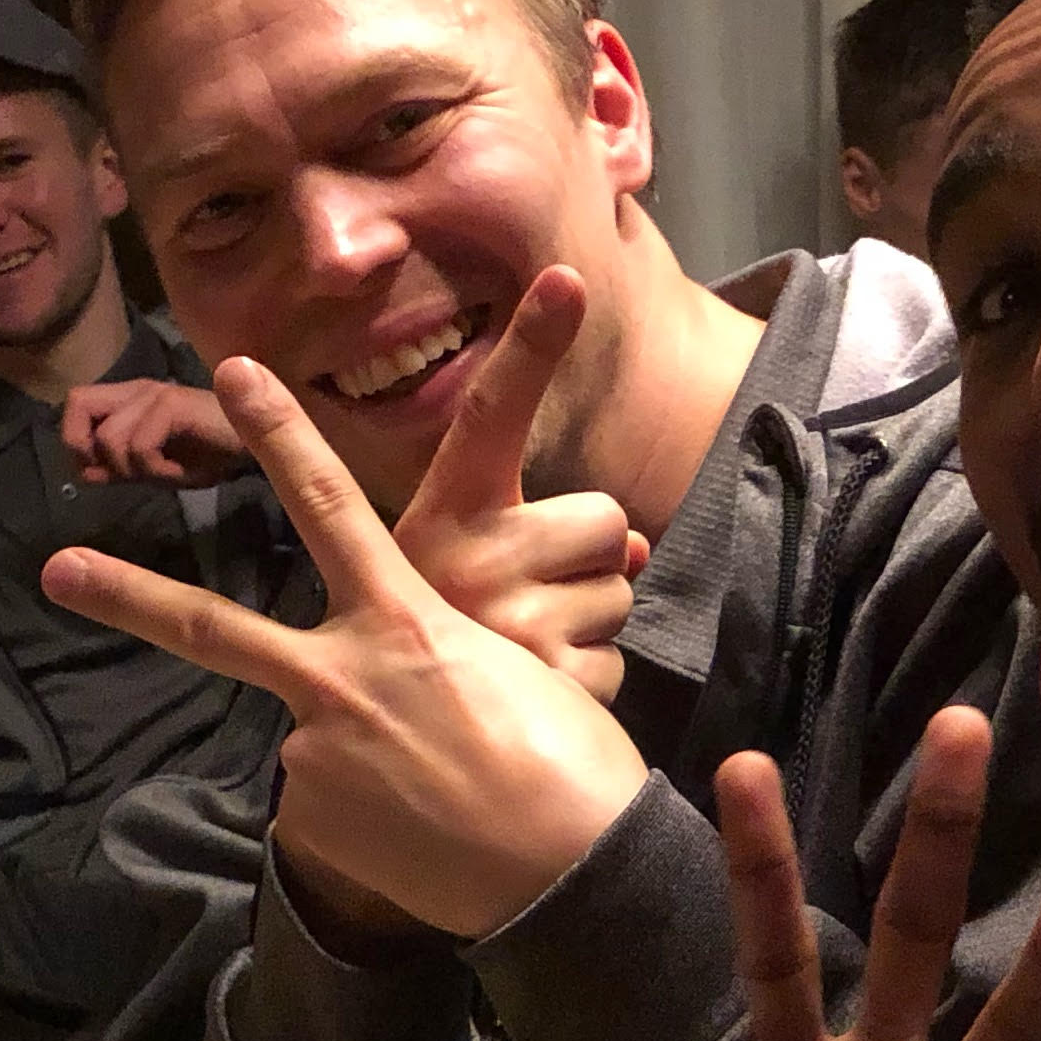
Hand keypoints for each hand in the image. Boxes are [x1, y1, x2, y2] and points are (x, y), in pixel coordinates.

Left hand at [39, 330, 652, 940]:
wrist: (569, 870)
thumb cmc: (572, 764)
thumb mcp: (519, 676)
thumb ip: (441, 666)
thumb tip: (408, 702)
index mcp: (405, 622)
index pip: (332, 508)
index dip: (282, 437)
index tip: (236, 376)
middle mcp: (343, 679)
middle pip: (213, 628)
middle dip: (128, 595)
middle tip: (54, 570)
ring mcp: (318, 753)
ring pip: (321, 737)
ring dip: (369, 765)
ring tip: (435, 801)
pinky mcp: (316, 821)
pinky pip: (335, 805)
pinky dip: (374, 816)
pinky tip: (427, 836)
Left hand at [63, 374, 245, 485]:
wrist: (263, 446)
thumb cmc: (212, 455)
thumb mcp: (156, 469)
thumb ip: (120, 468)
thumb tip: (84, 473)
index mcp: (129, 398)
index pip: (77, 405)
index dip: (77, 441)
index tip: (102, 472)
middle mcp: (138, 389)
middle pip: (77, 401)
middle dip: (85, 446)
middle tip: (119, 472)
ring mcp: (156, 394)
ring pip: (109, 437)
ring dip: (132, 470)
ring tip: (163, 475)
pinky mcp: (174, 406)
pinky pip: (141, 447)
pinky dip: (156, 472)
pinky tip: (179, 474)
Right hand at [387, 269, 645, 705]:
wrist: (407, 761)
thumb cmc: (444, 646)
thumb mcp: (463, 572)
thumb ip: (544, 536)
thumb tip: (633, 543)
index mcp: (440, 514)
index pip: (493, 416)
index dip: (532, 345)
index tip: (568, 279)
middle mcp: (467, 557)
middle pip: (603, 519)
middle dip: (587, 559)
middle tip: (523, 598)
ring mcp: (506, 620)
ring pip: (618, 592)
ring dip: (588, 625)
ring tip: (527, 654)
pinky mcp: (544, 681)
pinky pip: (616, 658)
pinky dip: (590, 680)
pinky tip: (541, 699)